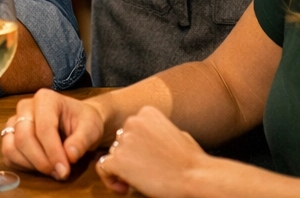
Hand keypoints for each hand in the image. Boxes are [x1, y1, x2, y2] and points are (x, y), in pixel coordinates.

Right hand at [0, 89, 103, 181]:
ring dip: (31, 164)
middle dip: (41, 161)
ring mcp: (15, 121)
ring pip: (11, 147)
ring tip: (51, 170)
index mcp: (45, 99)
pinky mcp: (10, 135)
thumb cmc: (84, 122)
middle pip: (23, 138)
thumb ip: (81, 141)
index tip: (64, 170)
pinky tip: (40, 166)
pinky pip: (8, 154)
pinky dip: (22, 165)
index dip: (53, 152)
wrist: (78, 121)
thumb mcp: (91, 129)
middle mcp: (25, 107)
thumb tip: (70, 156)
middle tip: (59, 173)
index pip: (43, 128)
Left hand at [96, 106, 213, 197]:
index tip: (150, 159)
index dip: (138, 146)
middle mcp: (132, 121)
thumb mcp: (178, 134)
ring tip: (140, 179)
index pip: (131, 128)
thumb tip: (152, 138)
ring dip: (123, 167)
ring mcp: (123, 140)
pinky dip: (111, 179)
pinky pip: (103, 168)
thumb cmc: (192, 160)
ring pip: (112, 154)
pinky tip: (124, 187)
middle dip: (130, 156)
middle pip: (120, 141)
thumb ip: (159, 131)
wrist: (195, 177)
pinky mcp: (118, 160)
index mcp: (146, 112)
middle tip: (146, 171)